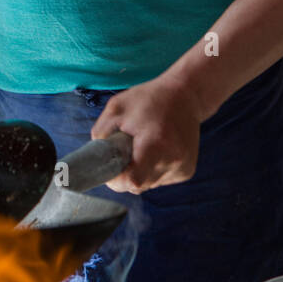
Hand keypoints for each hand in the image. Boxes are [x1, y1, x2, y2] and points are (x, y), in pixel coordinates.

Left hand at [89, 75, 206, 194]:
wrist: (186, 96)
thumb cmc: (148, 99)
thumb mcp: (116, 108)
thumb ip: (101, 134)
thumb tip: (95, 159)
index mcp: (155, 145)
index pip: (132, 181)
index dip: (117, 180)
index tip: (111, 168)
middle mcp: (173, 160)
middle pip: (139, 186)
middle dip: (127, 174)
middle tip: (125, 152)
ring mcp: (182, 168)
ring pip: (150, 184)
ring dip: (141, 172)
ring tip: (145, 146)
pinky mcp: (187, 171)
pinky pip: (161, 179)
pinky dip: (154, 169)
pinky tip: (158, 149)